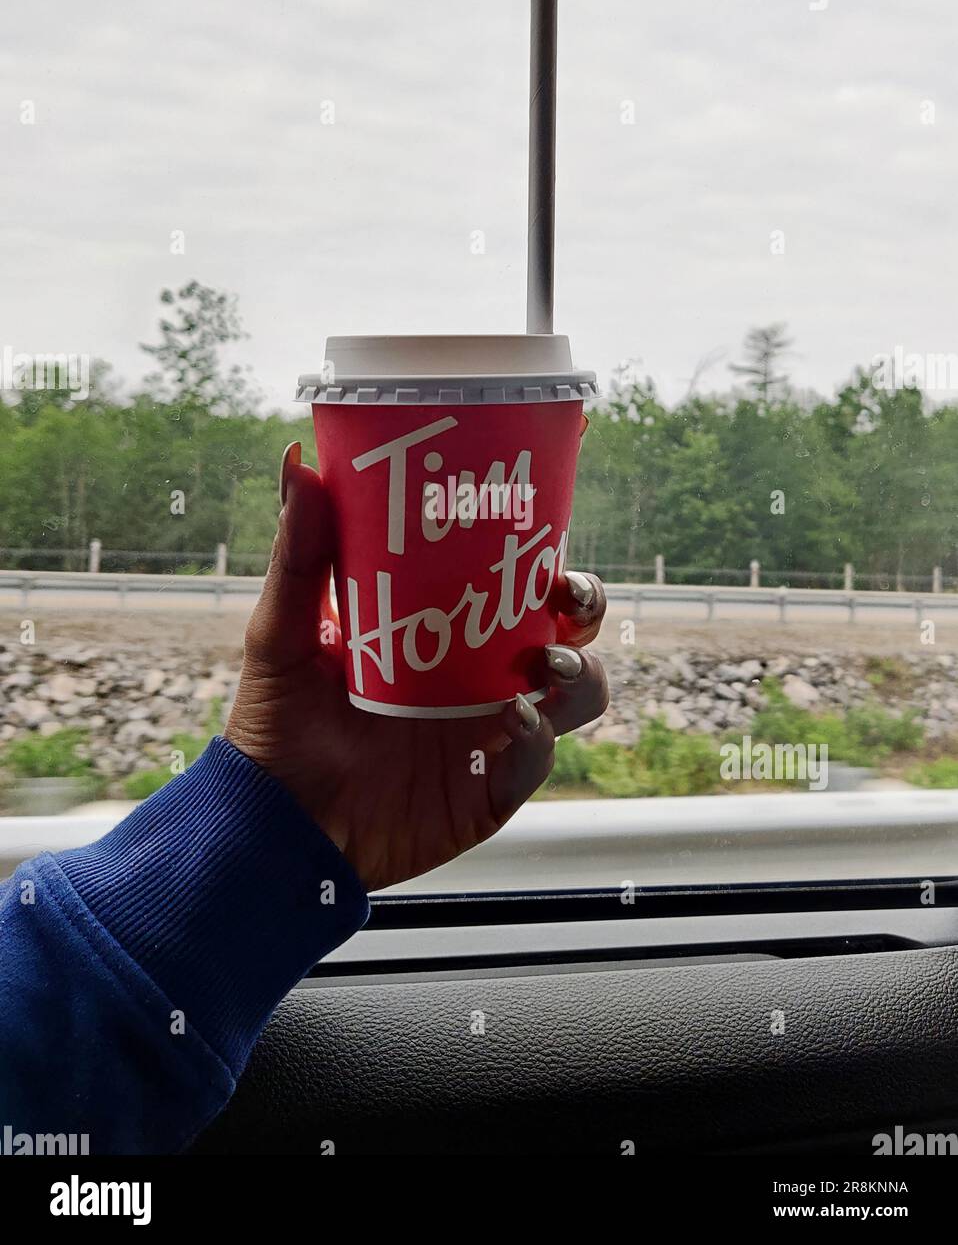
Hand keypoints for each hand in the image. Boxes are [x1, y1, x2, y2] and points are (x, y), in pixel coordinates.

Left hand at [225, 442, 608, 891]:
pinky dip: (540, 737)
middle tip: (564, 594)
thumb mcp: (283, 632)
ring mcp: (492, 730)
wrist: (276, 822)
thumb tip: (299, 463)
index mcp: (446, 628)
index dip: (547, 543)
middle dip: (584, 603)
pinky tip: (513, 721)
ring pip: (577, 692)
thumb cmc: (278, 723)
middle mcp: (480, 674)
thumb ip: (298, 555)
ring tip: (545, 665)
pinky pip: (541, 758)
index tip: (553, 504)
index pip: (513, 574)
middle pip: (566, 627)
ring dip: (579, 672)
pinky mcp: (492, 787)